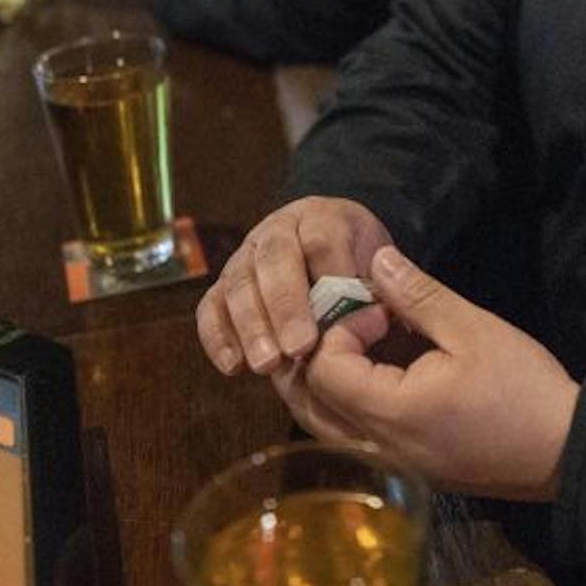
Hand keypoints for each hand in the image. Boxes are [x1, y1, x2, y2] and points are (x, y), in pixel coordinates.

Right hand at [196, 197, 394, 374]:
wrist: (329, 251)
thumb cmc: (357, 266)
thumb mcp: (375, 267)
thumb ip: (374, 289)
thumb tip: (372, 322)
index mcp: (322, 218)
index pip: (322, 239)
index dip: (327, 279)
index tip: (339, 316)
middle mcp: (277, 230)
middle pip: (275, 260)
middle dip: (285, 307)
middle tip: (297, 349)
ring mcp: (245, 256)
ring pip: (239, 284)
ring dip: (251, 327)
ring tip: (267, 365)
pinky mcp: (223, 285)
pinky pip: (210, 307)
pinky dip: (217, 337)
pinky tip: (233, 367)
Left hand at [285, 246, 579, 501]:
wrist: (565, 452)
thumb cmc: (523, 388)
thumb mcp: (473, 329)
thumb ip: (418, 295)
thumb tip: (376, 259)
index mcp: (390, 413)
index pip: (322, 368)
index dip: (341, 329)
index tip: (383, 311)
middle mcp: (376, 447)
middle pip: (308, 402)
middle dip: (318, 353)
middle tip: (352, 318)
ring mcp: (388, 464)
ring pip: (324, 423)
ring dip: (328, 379)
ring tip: (361, 341)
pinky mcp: (404, 469)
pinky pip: (351, 436)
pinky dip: (349, 401)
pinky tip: (380, 372)